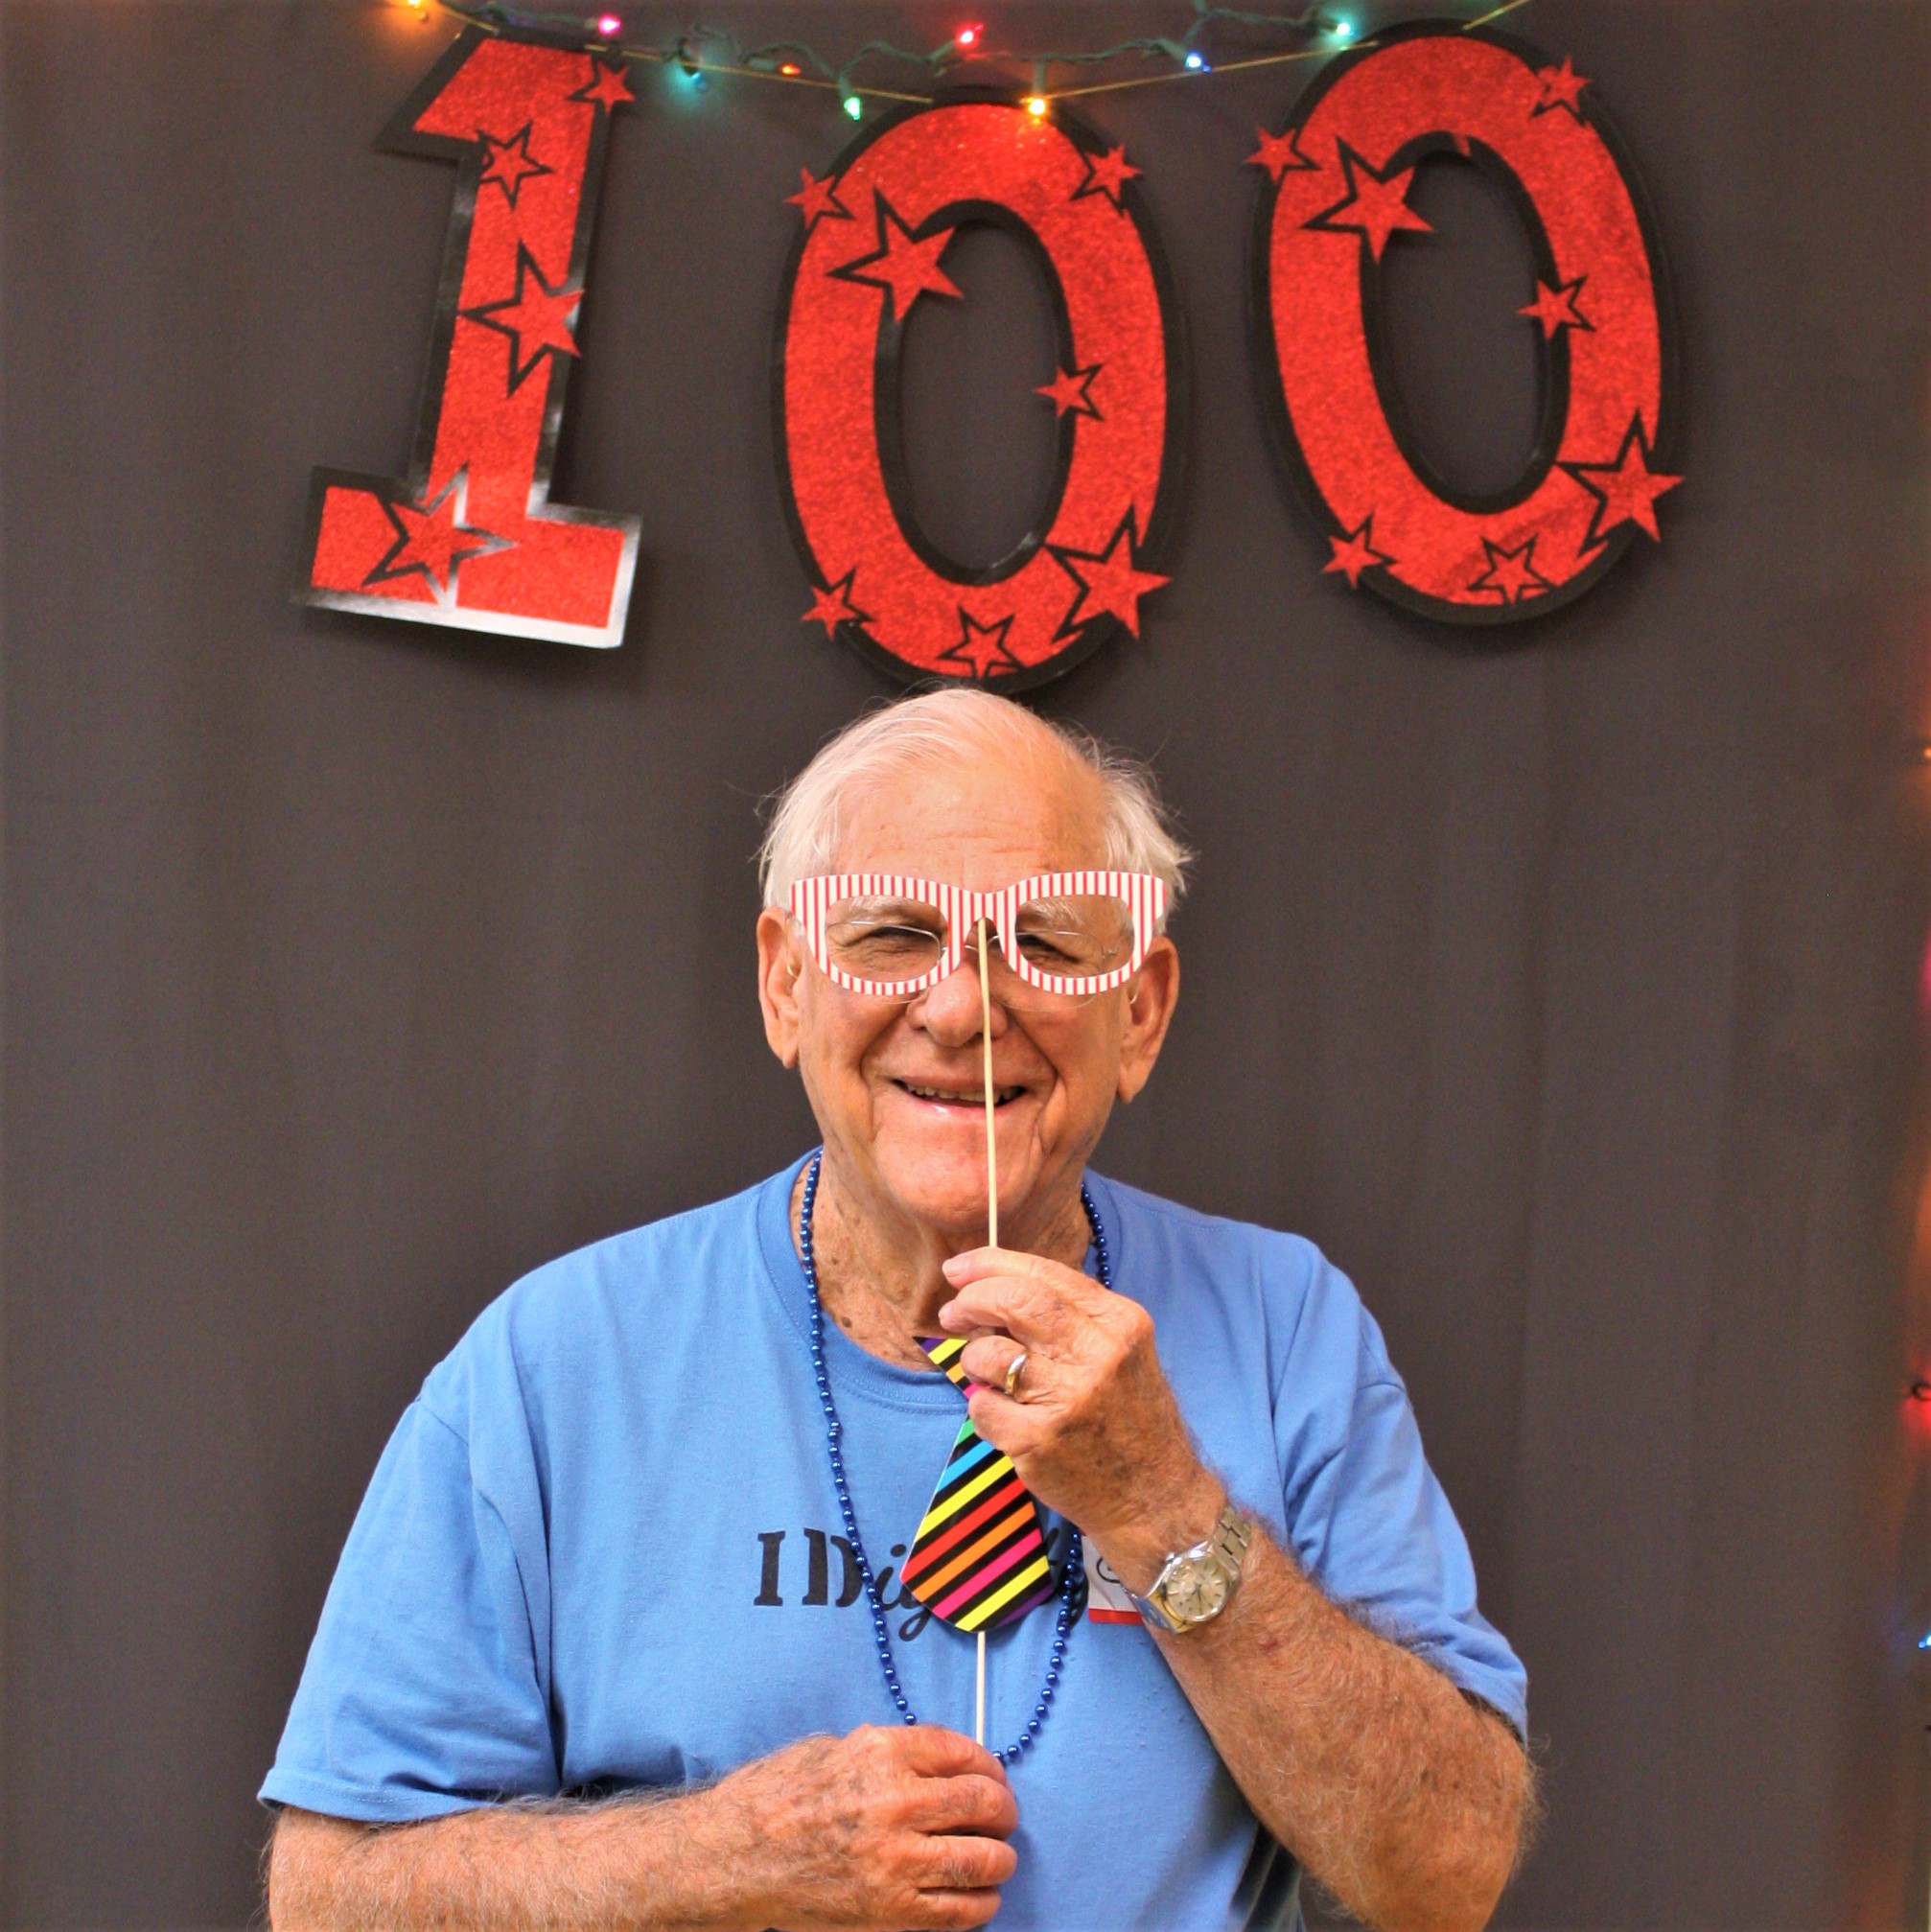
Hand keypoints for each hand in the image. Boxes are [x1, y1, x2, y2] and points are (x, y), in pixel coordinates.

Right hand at [707, 1724, 1018, 1931]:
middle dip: (1003, 1809)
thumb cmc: (776, 1796)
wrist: (734, 1857)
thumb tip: (936, 1762)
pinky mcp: (891, 1911)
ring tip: (996, 1858)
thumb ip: (887, 1753)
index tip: (993, 1775)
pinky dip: (981, 1903)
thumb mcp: (832, 1748)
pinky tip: (977, 1896)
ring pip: (984, 1859)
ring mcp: (896, 1860)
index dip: (989, 1764)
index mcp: (882, 1753)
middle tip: (1002, 1816)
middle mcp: (896, 1802)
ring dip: (1000, 1858)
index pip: (963, 1752)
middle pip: (983, 1802)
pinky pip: (961, 1910)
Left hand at [937, 1248, 1223, 1593]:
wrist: (1155, 1498)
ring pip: (990, 1353)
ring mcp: (1068, 1398)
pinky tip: (1003, 1415)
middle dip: (971, 1300)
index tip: (959, 1268)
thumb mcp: (1123, 1352)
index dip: (991, 1263)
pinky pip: (982, 1406)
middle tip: (953, 1312)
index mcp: (1120, 1323)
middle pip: (1014, 1301)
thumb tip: (998, 1286)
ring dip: (974, 1358)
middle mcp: (1098, 1354)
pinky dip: (983, 1407)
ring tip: (985, 1372)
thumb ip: (1073, 1316)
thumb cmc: (1131, 1420)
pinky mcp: (1040, 1441)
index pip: (1044, 1274)